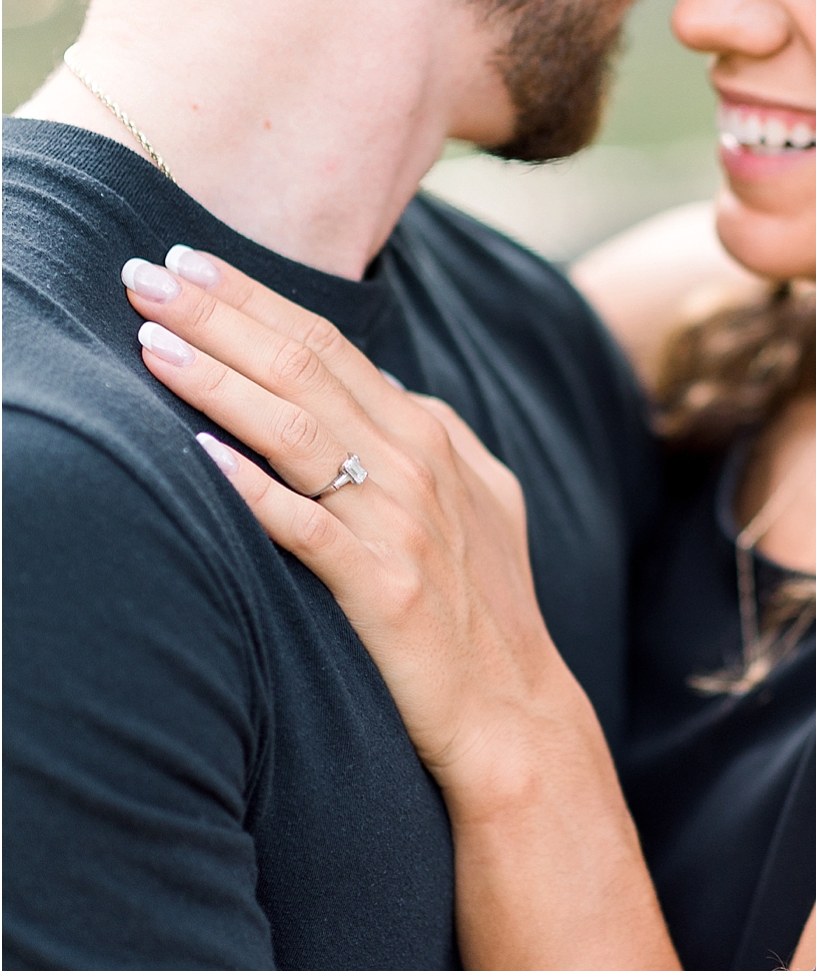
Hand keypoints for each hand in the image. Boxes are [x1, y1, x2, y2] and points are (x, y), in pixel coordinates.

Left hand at [121, 249, 582, 800]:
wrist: (514, 709)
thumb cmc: (486, 607)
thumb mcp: (479, 499)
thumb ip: (434, 436)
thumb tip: (383, 388)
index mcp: (430, 434)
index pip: (329, 344)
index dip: (255, 298)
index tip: (189, 262)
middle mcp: (415, 465)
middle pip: (304, 367)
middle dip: (221, 314)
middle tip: (146, 273)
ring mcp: (401, 525)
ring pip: (297, 431)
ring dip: (220, 381)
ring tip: (152, 342)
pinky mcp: (383, 589)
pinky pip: (305, 527)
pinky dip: (252, 488)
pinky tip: (200, 454)